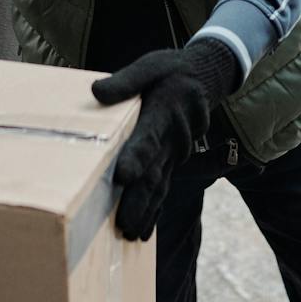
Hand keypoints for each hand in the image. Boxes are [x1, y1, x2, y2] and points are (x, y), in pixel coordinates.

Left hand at [91, 39, 241, 240]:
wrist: (204, 78)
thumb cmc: (170, 71)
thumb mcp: (149, 66)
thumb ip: (125, 81)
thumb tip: (96, 91)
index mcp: (163, 114)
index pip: (147, 139)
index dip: (136, 157)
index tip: (123, 175)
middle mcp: (172, 140)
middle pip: (153, 173)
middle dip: (139, 200)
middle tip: (124, 225)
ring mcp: (175, 154)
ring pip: (159, 186)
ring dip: (146, 211)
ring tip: (130, 234)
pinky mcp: (173, 161)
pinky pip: (164, 187)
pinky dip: (154, 209)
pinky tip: (144, 231)